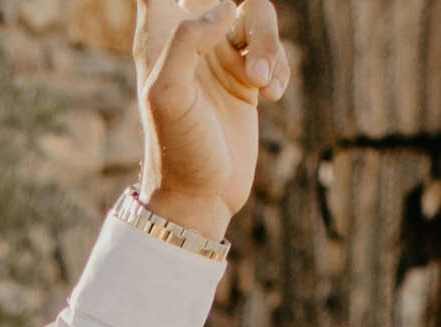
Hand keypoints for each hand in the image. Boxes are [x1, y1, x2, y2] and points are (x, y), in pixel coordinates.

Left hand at [131, 0, 282, 247]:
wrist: (201, 194)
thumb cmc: (176, 146)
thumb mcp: (168, 92)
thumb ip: (188, 40)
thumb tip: (224, 8)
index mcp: (160, 31)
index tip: (214, 8)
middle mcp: (192, 35)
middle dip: (246, 8)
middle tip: (248, 42)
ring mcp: (221, 54)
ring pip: (257, 13)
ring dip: (269, 43)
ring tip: (263, 83)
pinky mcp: (248, 75)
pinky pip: (274, 50)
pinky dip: (280, 67)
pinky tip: (272, 96)